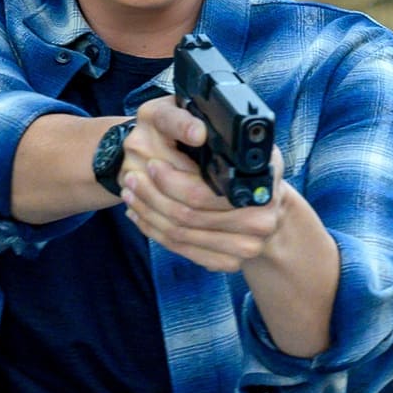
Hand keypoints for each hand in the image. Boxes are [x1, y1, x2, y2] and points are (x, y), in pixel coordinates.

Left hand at [119, 95, 289, 273]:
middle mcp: (261, 222)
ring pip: (180, 236)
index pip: (202, 194)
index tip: (152, 165)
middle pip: (187, 217)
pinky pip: (184, 251)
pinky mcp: (229, 261)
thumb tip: (196, 133)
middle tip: (131, 177)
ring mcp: (246, 247)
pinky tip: (141, 214)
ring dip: (148, 214)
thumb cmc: (244, 158)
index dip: (171, 181)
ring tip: (130, 192)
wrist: (262, 193)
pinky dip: (155, 232)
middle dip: (152, 197)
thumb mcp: (232, 131)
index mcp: (262, 188)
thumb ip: (209, 130)